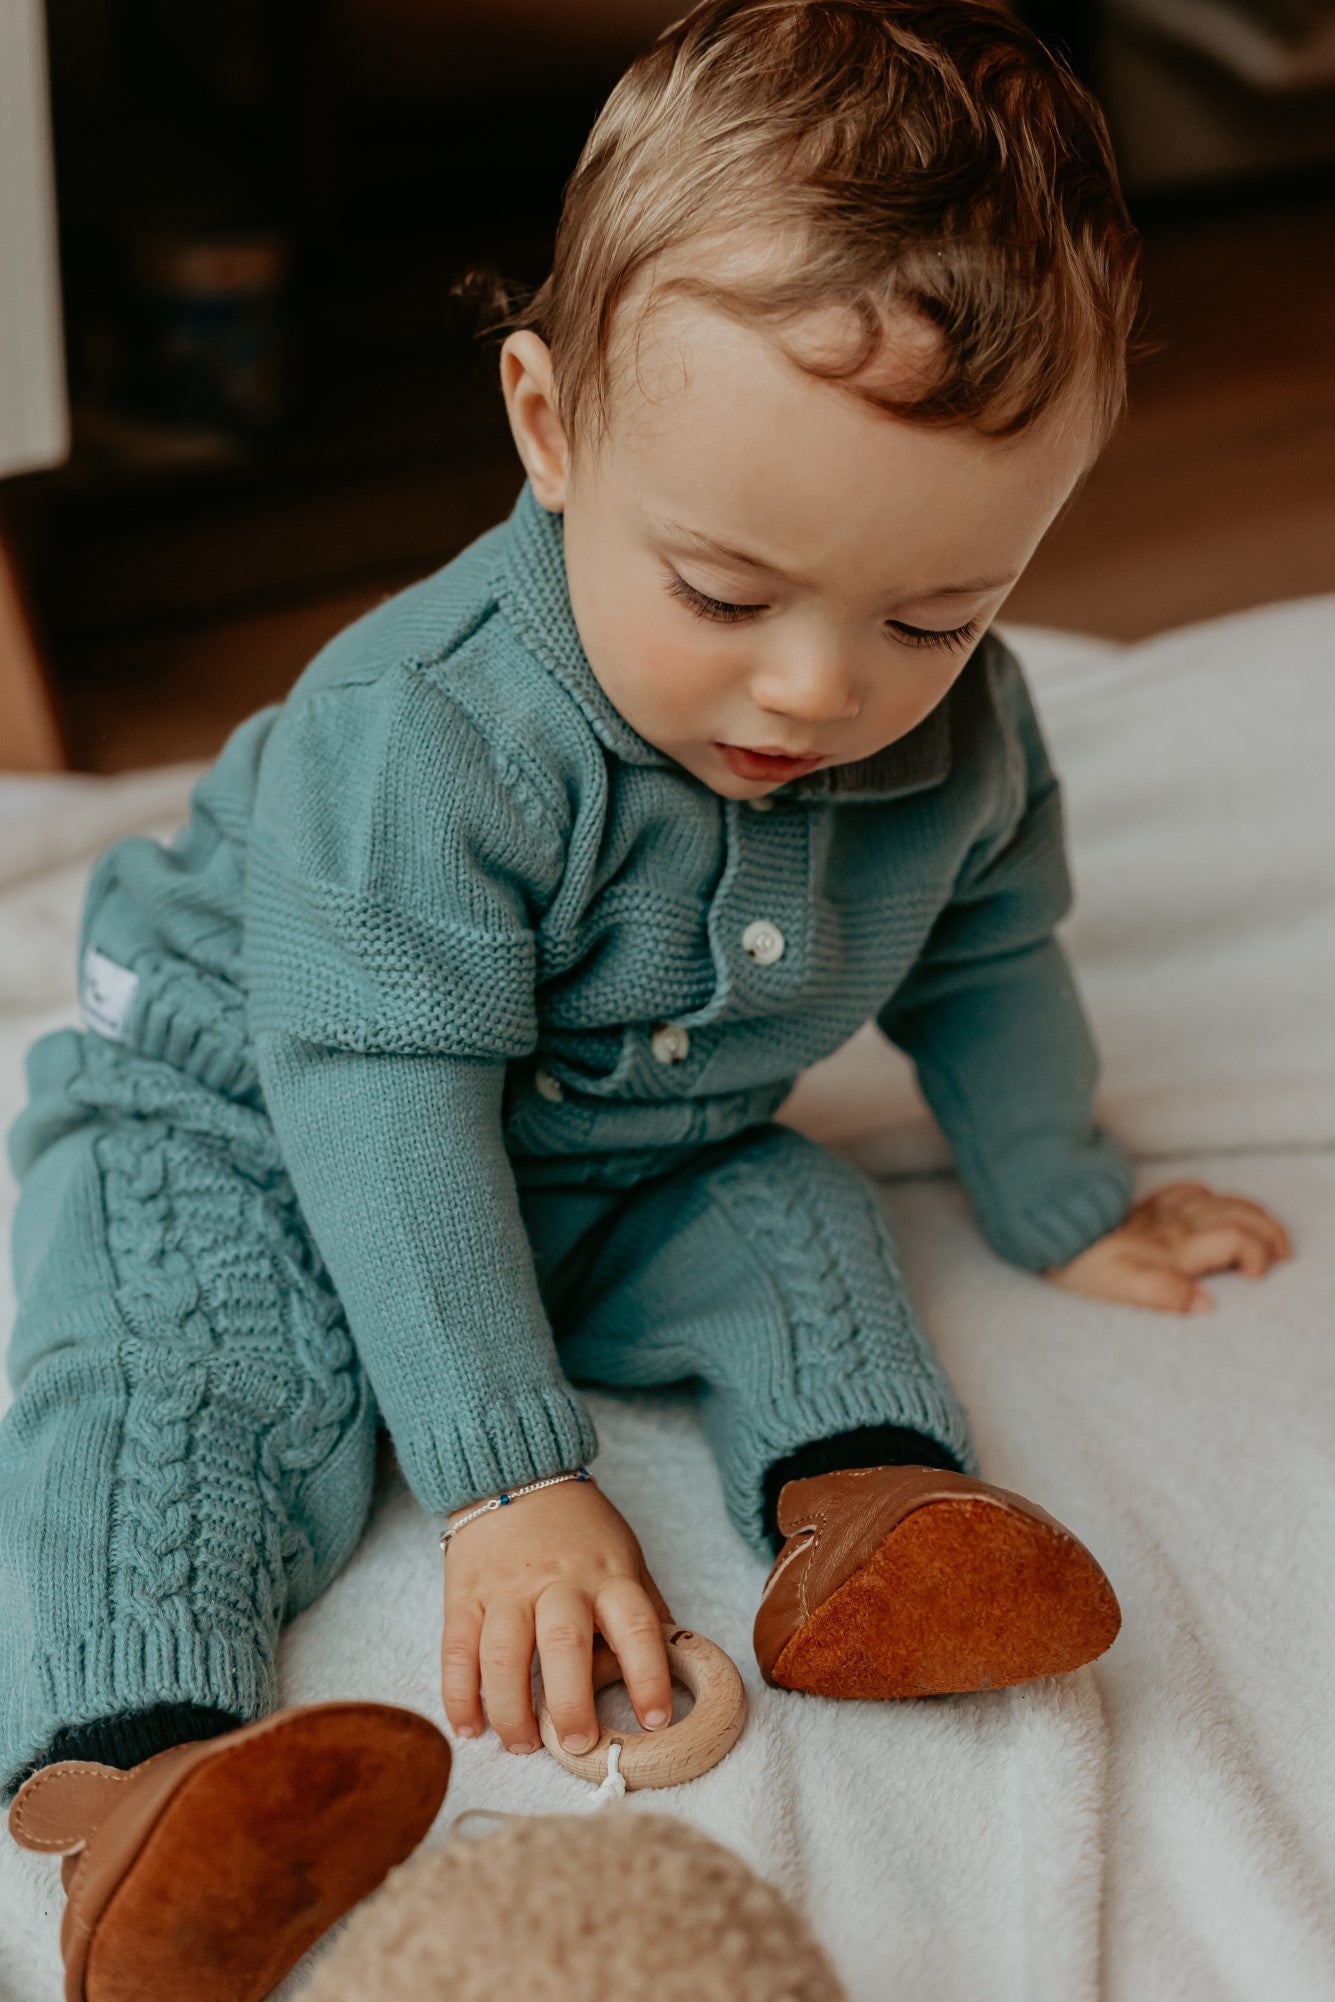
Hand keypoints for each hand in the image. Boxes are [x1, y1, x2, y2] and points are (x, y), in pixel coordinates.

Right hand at [440, 1474, 673, 1757]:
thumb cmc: (579, 1529)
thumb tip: (679, 1661)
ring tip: (522, 1745)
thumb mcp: (625, 1557)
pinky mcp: (463, 1595)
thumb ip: (644, 1608)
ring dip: (511, 1710)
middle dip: (570, 1704)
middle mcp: (558, 1583)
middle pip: (564, 1646)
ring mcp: (506, 1589)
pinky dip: (460, 1696)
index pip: (635, 1626)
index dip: (647, 1675)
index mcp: (607, 1575)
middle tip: (578, 1745)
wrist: (513, 1476)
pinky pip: (457, 1652)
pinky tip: (471, 1728)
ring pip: (502, 1656)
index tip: (655, 1719)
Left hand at [1047, 1179, 1291, 1314]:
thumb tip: (1206, 1306)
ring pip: (1220, 1200)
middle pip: (1238, 1215)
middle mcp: (1176, 1224)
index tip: (1257, 1276)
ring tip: (1264, 1230)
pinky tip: (1210, 1202)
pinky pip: (1186, 1190)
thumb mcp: (1121, 1287)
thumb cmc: (1083, 1264)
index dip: (1256, 1254)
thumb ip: (1166, 1294)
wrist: (1049, 1229)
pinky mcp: (1145, 1206)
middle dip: (1268, 1230)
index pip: (1235, 1240)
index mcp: (1177, 1246)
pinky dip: (1209, 1196)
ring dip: (1249, 1212)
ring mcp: (1162, 1211)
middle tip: (1282, 1252)